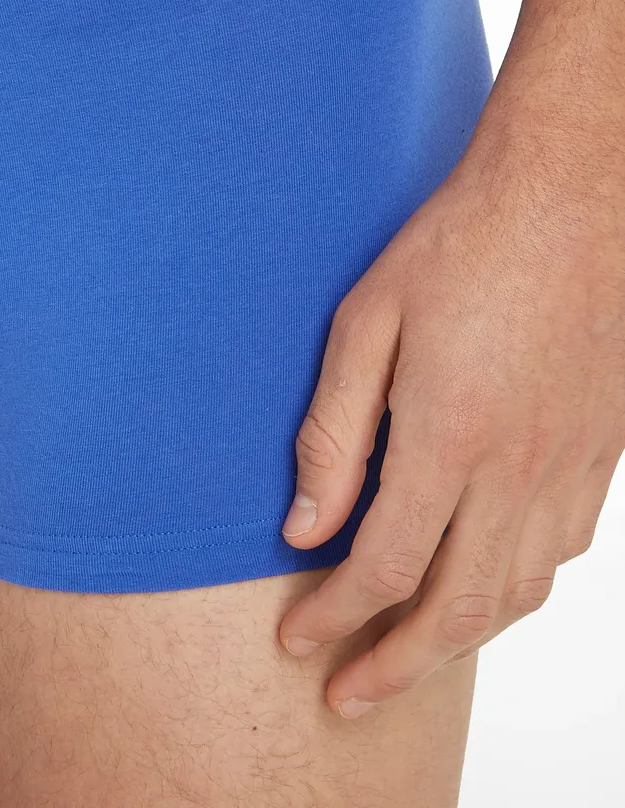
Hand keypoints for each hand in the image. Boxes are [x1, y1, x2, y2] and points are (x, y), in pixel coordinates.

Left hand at [277, 132, 624, 718]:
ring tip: (412, 655)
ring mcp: (569, 464)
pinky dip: (518, 589)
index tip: (296, 643)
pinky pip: (563, 550)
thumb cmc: (459, 245)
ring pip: (517, 592)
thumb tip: (302, 526)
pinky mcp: (601, 449)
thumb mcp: (367, 322)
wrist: (571, 193)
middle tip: (348, 696)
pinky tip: (490, 582)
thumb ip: (333, 433)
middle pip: (455, 608)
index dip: (333, 618)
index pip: (381, 567)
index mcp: (447, 438)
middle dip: (395, 665)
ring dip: (460, 639)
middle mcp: (516, 469)